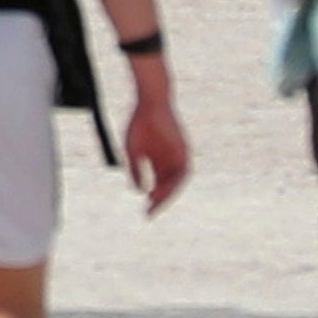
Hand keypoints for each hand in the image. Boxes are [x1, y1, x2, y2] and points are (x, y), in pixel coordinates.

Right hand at [120, 70, 193, 210]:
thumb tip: (139, 190)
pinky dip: (174, 181)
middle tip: (150, 212)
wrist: (151, 103)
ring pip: (176, 181)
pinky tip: (162, 187)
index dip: (153, 201)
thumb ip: (136, 171)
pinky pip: (183, 170)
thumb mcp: (134, 151)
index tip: (146, 214)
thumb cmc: (140, 124)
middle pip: (169, 187)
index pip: (159, 187)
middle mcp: (170, 162)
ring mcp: (178, 156)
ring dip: (168, 193)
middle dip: (160, 201)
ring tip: (156, 201)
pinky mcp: (184, 150)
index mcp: (158, 163)